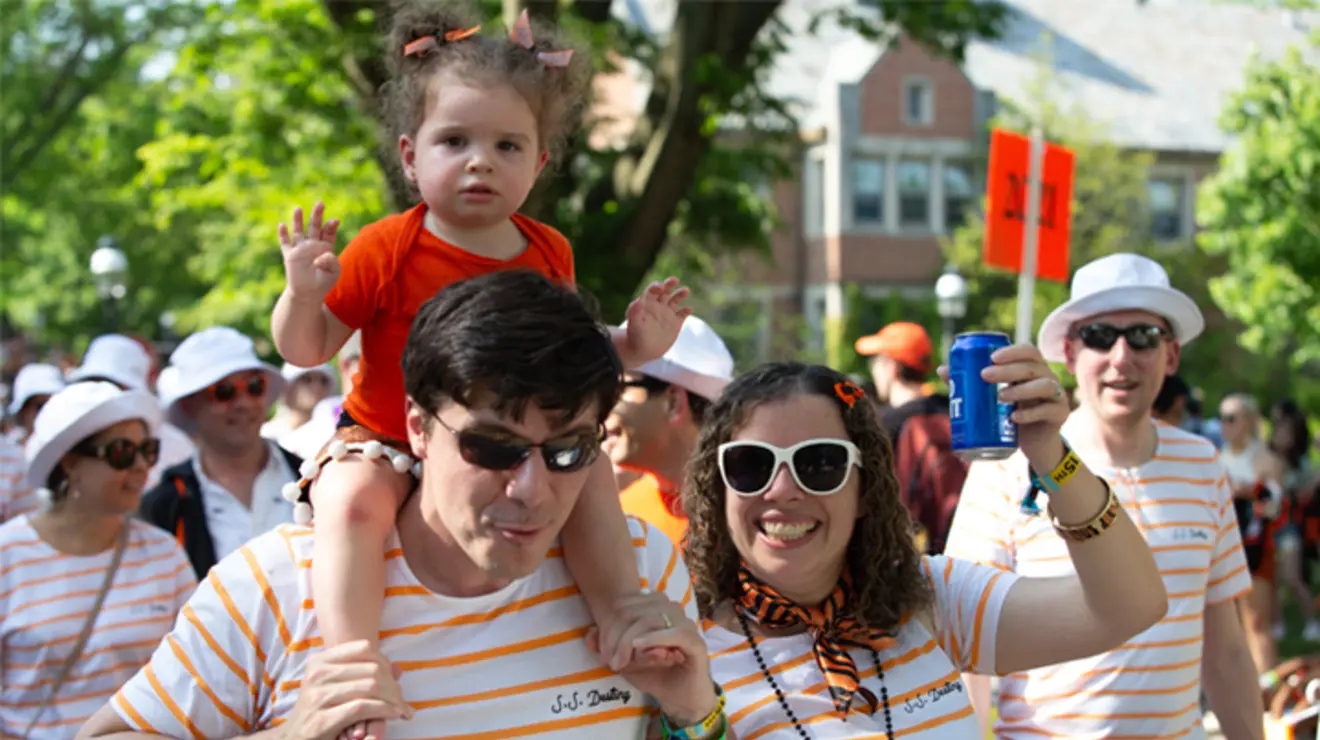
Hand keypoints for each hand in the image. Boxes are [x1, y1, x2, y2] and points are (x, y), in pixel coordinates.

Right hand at [280, 201, 341, 299]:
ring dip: (298, 220)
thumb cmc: (323, 282)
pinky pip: (285, 243)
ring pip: (298, 231)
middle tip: (320, 203)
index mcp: (326, 247)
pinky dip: (283, 234)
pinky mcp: (290, 256)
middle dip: (317, 215)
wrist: (308, 293)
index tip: (335, 220)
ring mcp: (300, 249)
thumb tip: (322, 254)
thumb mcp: (333, 272)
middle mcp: (312, 245)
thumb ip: (331, 262)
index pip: (328, 232)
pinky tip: (282, 225)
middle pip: (314, 226)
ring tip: (298, 208)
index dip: (331, 225)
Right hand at [283, 640, 411, 739]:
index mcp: (319, 661)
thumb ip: (363, 676)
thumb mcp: (335, 687)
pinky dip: (385, 710)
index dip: (386, 662)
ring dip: (394, 699)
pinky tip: (395, 714)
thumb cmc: (319, 711)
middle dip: (394, 685)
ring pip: (371, 687)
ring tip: (402, 708)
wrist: (294, 739)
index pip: (364, 648)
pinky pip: (364, 707)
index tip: (394, 679)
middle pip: (372, 669)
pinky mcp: (322, 720)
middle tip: (402, 700)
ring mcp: (318, 697)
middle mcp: (317, 675)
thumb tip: (398, 670)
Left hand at [587, 592, 718, 727]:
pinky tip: (639, 648)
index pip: (622, 604)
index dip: (607, 627)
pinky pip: (675, 633)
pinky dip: (654, 638)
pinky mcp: (696, 643)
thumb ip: (605, 645)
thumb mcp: (622, 659)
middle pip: (632, 611)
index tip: (602, 653)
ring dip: (629, 640)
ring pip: (650, 619)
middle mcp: (671, 608)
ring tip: (621, 662)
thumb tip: (589, 636)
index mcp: (654, 605)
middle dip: (615, 637)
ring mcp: (685, 623)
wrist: (679, 697)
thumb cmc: (653, 673)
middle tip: (610, 662)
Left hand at [622, 277, 691, 366]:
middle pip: (665, 291)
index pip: (652, 291)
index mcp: (647, 303)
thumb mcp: (633, 325)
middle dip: (669, 284)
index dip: (655, 287)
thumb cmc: (634, 337)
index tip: (659, 287)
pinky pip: (683, 314)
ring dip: (681, 294)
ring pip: (676, 299)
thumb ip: (634, 313)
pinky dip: (686, 311)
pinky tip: (689, 309)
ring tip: (685, 290)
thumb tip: (637, 301)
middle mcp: (658, 305)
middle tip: (674, 279)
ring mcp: (667, 313)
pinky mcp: (675, 323)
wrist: (642, 351)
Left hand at [942, 343, 1069, 470]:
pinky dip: (1031, 414)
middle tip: (985, 375)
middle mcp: (1047, 378)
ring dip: (1021, 389)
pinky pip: (1049, 410)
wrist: (1034, 443)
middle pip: (1032, 367)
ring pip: (1045, 385)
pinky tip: (1014, 418)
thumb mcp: (992, 399)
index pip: (1028, 351)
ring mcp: (1057, 396)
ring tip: (1000, 397)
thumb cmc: (1011, 414)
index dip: (1012, 351)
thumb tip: (942, 369)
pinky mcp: (1060, 414)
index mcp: (1032, 369)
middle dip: (1008, 369)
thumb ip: (970, 384)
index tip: (991, 357)